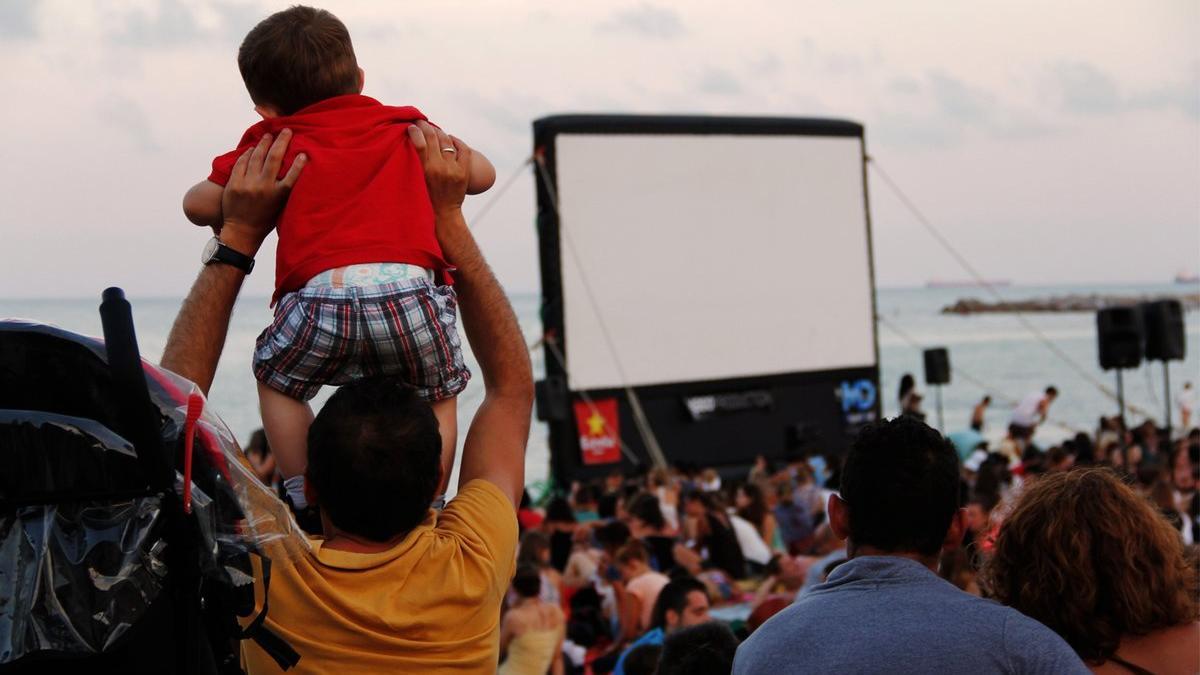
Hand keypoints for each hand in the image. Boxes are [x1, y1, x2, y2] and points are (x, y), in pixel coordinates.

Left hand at [220, 129, 305, 254]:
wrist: (241, 231)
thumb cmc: (264, 220)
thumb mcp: (279, 207)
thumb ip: (284, 191)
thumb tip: (291, 173)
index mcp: (278, 195)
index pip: (292, 175)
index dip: (299, 163)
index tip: (303, 153)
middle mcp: (264, 188)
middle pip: (275, 158)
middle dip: (281, 142)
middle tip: (286, 131)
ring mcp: (247, 185)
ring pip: (257, 157)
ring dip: (264, 144)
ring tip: (269, 136)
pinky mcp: (234, 184)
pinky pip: (241, 163)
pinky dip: (248, 154)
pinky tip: (253, 149)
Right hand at [406, 120, 470, 215]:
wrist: (443, 213)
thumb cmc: (424, 196)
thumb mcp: (415, 179)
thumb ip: (414, 163)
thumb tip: (410, 141)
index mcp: (425, 170)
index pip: (419, 142)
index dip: (415, 130)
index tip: (410, 126)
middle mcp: (440, 168)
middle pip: (433, 137)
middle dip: (425, 126)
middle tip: (420, 122)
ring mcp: (454, 169)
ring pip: (447, 141)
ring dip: (439, 132)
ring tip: (433, 129)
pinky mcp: (464, 172)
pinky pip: (463, 149)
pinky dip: (456, 141)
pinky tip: (450, 138)